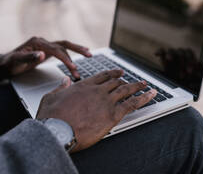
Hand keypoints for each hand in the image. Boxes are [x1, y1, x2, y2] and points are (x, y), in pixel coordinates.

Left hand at [0, 37, 91, 84]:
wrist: (5, 64)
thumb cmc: (10, 63)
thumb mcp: (17, 61)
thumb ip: (29, 57)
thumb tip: (42, 54)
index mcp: (37, 42)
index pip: (55, 50)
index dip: (65, 58)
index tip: (72, 66)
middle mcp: (43, 41)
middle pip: (63, 45)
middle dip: (77, 50)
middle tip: (89, 55)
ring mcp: (46, 45)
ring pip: (65, 46)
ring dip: (77, 51)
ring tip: (89, 55)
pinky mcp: (48, 51)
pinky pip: (62, 50)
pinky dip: (72, 52)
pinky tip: (80, 53)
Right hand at [36, 70, 156, 151]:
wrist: (57, 130)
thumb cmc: (51, 117)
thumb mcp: (51, 97)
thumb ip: (60, 87)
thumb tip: (65, 80)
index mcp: (84, 86)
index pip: (102, 76)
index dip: (113, 74)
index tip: (119, 73)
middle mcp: (97, 91)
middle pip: (116, 82)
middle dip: (126, 81)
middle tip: (133, 80)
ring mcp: (106, 101)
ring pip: (126, 90)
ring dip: (137, 86)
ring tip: (145, 84)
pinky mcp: (112, 114)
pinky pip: (132, 103)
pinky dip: (144, 98)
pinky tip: (151, 95)